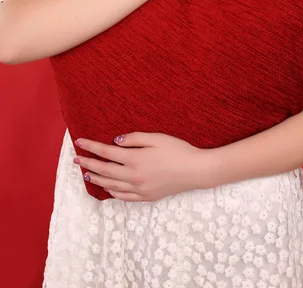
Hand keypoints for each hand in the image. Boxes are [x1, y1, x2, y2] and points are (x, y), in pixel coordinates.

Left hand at [73, 132, 212, 201]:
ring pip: (111, 185)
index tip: (79, 142)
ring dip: (96, 178)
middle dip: (88, 163)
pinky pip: (123, 197)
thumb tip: (115, 141)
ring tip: (86, 173)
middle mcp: (133, 176)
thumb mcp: (156, 138)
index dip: (91, 147)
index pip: (106, 152)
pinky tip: (107, 187)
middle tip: (76, 159)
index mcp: (135, 159)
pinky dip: (112, 192)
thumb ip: (134, 138)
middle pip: (104, 170)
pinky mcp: (146, 197)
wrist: (195, 171)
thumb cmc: (178, 150)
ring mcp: (139, 189)